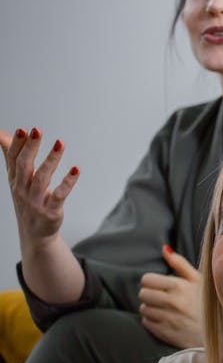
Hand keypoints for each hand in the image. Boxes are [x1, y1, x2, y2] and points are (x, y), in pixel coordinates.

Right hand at [2, 126, 79, 244]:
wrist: (34, 233)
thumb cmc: (26, 199)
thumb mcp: (16, 178)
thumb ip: (10, 154)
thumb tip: (0, 133)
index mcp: (14, 179)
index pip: (13, 159)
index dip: (17, 144)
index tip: (22, 129)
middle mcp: (22, 189)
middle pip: (24, 165)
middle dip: (30, 147)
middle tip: (37, 130)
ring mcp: (35, 201)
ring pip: (42, 178)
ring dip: (51, 160)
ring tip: (60, 143)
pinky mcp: (51, 210)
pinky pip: (59, 195)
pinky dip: (68, 182)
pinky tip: (76, 170)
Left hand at [140, 244, 203, 347]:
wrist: (220, 333)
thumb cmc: (209, 303)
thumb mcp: (200, 280)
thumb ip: (180, 264)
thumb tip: (164, 248)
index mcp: (179, 286)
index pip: (147, 280)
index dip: (153, 282)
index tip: (161, 286)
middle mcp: (172, 302)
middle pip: (143, 294)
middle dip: (151, 295)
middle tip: (163, 298)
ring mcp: (168, 319)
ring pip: (144, 309)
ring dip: (151, 308)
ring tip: (166, 310)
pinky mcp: (165, 333)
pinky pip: (147, 323)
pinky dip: (153, 321)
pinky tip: (166, 320)